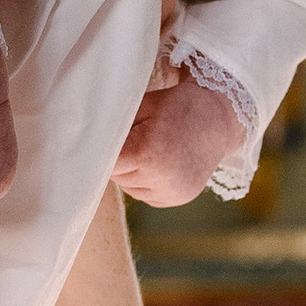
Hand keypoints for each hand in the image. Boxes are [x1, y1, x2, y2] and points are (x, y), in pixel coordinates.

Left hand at [114, 70, 247, 207]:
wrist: (219, 120)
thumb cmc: (177, 106)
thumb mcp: (143, 105)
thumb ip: (113, 125)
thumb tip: (86, 141)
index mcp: (147, 151)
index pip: (104, 162)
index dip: (102, 151)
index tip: (102, 141)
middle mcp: (160, 178)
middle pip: (115, 176)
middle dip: (119, 159)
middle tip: (137, 137)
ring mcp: (171, 192)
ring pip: (128, 187)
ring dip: (131, 172)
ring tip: (151, 150)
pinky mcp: (176, 199)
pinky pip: (145, 194)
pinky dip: (146, 181)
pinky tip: (161, 163)